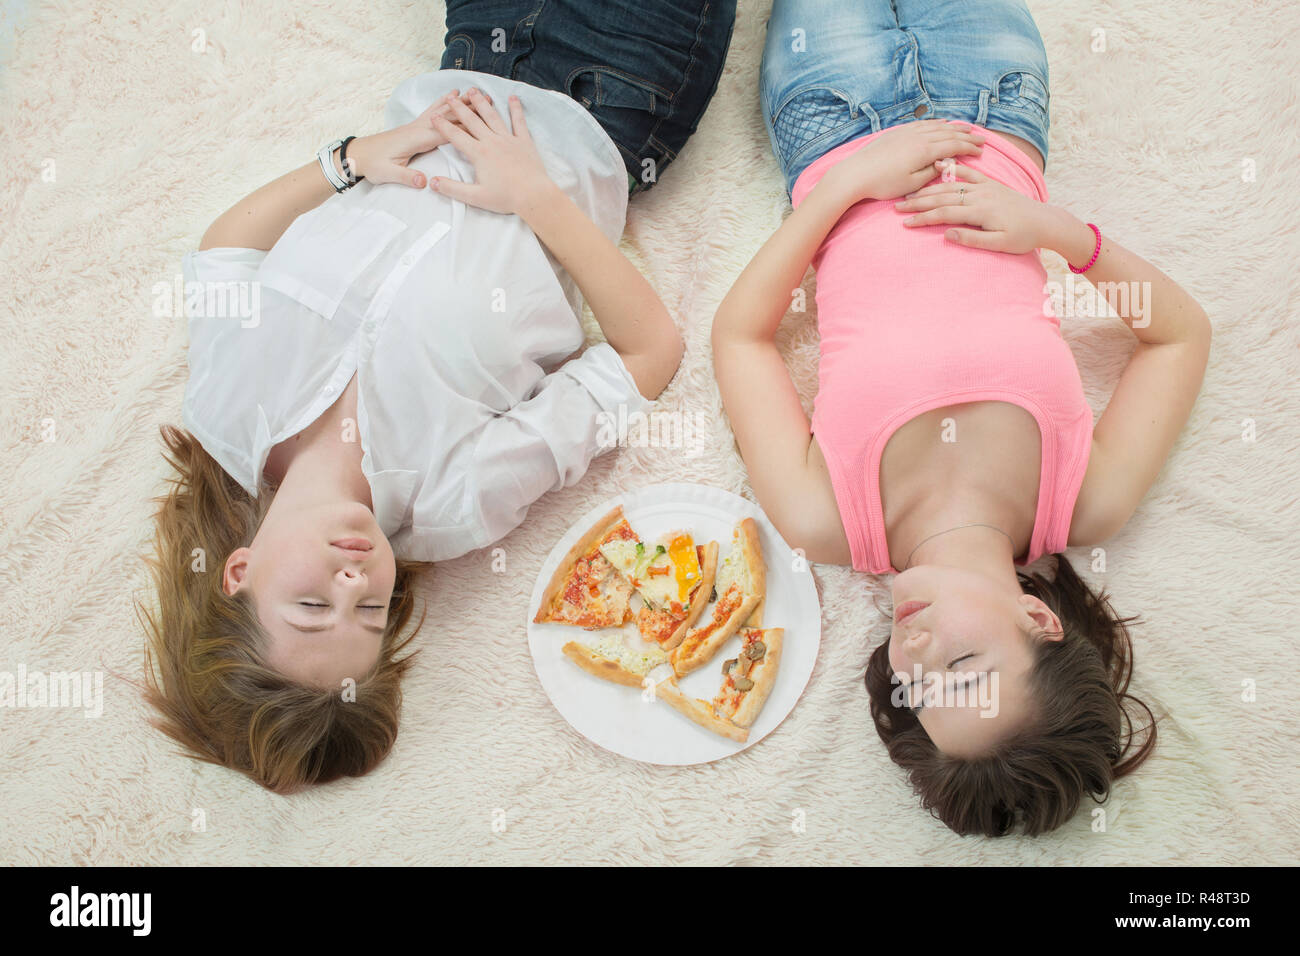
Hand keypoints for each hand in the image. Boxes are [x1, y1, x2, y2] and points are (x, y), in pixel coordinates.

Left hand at [346, 88, 492, 187]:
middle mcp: (418, 128)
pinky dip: (444, 101)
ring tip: (476, 93)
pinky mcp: (414, 126)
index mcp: (416, 139)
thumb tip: (424, 182)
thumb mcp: (388, 174)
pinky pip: (433, 110)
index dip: (465, 128)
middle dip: (467, 110)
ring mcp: (416, 124)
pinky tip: (452, 93)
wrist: (358, 155)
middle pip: (448, 117)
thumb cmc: (373, 165)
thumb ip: (407, 177)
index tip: (483, 122)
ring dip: (459, 103)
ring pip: (442, 111)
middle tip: (487, 101)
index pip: (445, 133)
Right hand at [426, 90, 555, 215]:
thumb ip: (452, 189)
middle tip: (451, 97)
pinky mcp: (524, 141)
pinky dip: (515, 109)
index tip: (434, 117)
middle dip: (460, 108)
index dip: (443, 126)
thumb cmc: (505, 198)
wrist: (533, 195)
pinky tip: (512, 98)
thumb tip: (432, 182)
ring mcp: (508, 139)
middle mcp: (492, 142)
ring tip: (473, 91)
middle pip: (472, 121)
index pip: (456, 136)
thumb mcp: (475, 197)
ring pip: (492, 116)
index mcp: (479, 154)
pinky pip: (519, 122)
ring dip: (482, 103)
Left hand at [821, 120, 984, 203]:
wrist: (856, 173)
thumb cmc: (883, 183)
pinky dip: (936, 123)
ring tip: (965, 129)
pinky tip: (940, 124)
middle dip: (967, 136)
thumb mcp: (912, 184)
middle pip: (949, 133)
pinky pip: (923, 124)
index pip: (954, 145)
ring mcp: (907, 132)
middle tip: (981, 138)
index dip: (970, 147)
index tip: (981, 150)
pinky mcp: (897, 132)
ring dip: (953, 127)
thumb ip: (932, 172)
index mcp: (925, 150)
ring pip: (937, 126)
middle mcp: (919, 136)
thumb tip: (946, 164)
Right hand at [893, 161, 1051, 252]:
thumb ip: (972, 238)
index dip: (923, 218)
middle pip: (942, 198)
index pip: (944, 213)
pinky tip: (937, 166)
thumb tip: (947, 234)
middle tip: (898, 207)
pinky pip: (968, 172)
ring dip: (928, 189)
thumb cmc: (1022, 237)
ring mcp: (985, 187)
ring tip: (910, 194)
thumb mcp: (999, 244)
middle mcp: (981, 195)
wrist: (1044, 221)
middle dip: (918, 203)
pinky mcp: (990, 184)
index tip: (905, 223)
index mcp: (980, 211)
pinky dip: (952, 168)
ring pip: (951, 186)